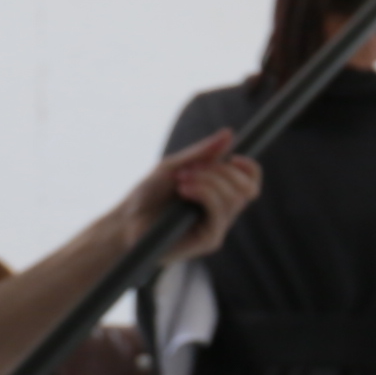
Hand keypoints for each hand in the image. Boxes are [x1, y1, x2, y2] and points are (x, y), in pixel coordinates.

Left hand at [128, 133, 261, 261]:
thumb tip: (230, 134)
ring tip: (181, 179)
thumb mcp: (173, 166)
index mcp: (218, 193)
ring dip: (209, 181)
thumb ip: (202, 153)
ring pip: (234, 198)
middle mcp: (222, 212)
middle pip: (247, 188)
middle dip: (223, 171)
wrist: (125, 222)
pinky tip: (184, 189)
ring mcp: (217, 227)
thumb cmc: (147, 196)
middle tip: (191, 169)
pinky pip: (220, 213)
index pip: (250, 182)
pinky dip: (204, 194)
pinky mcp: (209, 240)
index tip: (233, 156)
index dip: (249, 168)